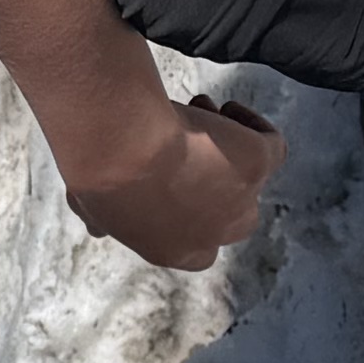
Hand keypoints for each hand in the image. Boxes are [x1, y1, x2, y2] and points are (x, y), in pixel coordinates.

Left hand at [59, 92, 279, 267]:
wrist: (124, 147)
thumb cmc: (101, 175)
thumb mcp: (90, 209)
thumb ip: (100, 222)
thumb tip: (96, 229)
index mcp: (176, 252)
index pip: (199, 248)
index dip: (190, 213)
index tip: (173, 180)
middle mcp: (217, 234)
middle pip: (232, 214)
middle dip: (214, 178)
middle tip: (189, 143)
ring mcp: (242, 201)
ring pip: (252, 178)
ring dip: (231, 147)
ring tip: (200, 113)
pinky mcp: (258, 164)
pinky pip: (273, 146)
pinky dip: (254, 126)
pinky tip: (226, 110)